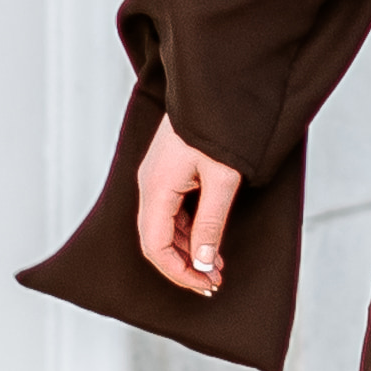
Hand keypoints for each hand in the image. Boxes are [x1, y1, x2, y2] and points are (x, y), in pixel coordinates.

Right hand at [135, 119, 241, 295]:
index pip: (155, 246)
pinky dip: (189, 229)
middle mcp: (149, 184)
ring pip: (164, 226)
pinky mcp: (167, 170)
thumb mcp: (221, 179)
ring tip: (217, 266)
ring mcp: (156, 176)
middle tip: (214, 282)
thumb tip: (204, 262)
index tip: (205, 285)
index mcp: (155, 188)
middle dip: (184, 265)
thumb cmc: (218, 128)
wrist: (215, 85)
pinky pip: (171, 210)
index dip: (178, 272)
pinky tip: (209, 239)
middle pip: (156, 239)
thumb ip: (210, 223)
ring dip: (188, 248)